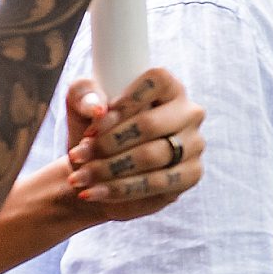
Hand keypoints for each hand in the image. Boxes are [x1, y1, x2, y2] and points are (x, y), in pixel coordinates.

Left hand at [64, 68, 204, 213]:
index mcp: (168, 87)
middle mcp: (188, 113)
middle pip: (150, 124)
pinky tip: (95, 192)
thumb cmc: (94, 133)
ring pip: (151, 156)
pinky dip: (120, 189)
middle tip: (78, 155)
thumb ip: (83, 94)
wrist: (97, 174)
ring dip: (109, 169)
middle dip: (107, 143)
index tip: (94, 122)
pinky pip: (156, 183)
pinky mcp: (191, 174)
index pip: (157, 80)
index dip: (125, 100)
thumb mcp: (79, 107)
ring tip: (80, 177)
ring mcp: (194, 144)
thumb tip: (97, 107)